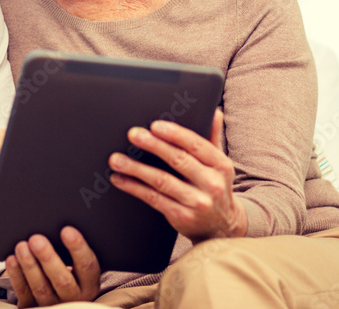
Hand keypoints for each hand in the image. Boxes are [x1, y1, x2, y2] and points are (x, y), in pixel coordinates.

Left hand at [4, 226, 100, 306]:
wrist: (60, 297)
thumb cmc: (70, 270)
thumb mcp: (79, 264)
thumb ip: (74, 250)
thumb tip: (60, 226)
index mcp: (89, 283)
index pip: (87, 266)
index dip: (78, 248)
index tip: (66, 230)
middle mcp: (74, 297)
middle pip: (62, 279)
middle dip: (47, 257)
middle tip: (36, 239)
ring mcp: (54, 304)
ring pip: (41, 287)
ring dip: (30, 266)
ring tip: (21, 246)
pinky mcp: (34, 307)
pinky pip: (24, 292)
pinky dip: (17, 276)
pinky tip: (12, 260)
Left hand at [108, 110, 246, 241]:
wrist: (222, 227)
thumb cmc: (214, 186)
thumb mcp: (219, 163)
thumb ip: (212, 137)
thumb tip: (213, 112)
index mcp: (221, 165)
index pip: (196, 145)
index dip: (175, 134)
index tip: (155, 126)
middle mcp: (211, 184)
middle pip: (178, 160)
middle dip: (153, 145)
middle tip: (133, 134)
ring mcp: (197, 202)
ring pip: (161, 181)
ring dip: (136, 169)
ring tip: (116, 159)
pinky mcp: (181, 217)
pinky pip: (153, 199)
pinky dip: (134, 188)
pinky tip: (120, 179)